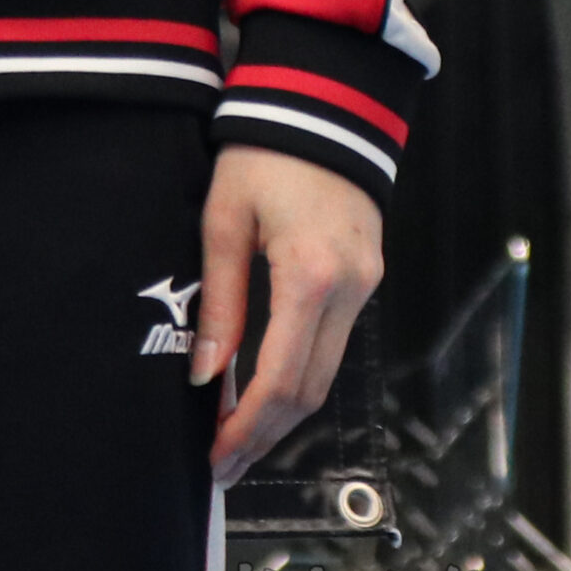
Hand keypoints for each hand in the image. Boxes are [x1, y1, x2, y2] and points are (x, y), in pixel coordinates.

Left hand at [191, 145, 382, 490]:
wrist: (320, 104)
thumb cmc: (260, 152)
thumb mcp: (223, 220)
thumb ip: (218, 302)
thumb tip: (203, 376)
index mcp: (311, 275)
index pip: (280, 379)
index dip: (246, 427)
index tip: (215, 457)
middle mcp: (350, 290)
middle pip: (310, 391)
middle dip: (264, 435)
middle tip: (222, 465)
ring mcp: (367, 285)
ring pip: (326, 374)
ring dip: (283, 413)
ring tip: (236, 438)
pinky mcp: (367, 277)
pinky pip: (335, 344)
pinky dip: (300, 376)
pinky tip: (264, 389)